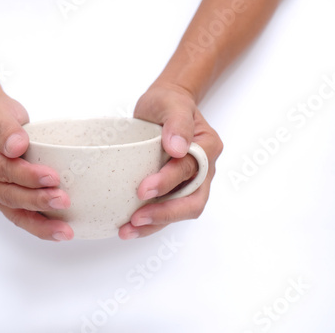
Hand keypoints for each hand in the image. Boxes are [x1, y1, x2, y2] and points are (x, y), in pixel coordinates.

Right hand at [0, 93, 72, 240]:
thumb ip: (5, 127)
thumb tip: (16, 147)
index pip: (4, 170)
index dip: (28, 176)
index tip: (52, 177)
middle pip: (11, 196)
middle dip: (38, 201)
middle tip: (62, 200)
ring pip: (16, 214)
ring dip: (41, 225)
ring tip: (65, 231)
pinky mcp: (6, 200)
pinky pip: (22, 216)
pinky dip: (40, 226)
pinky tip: (58, 232)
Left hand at [118, 84, 222, 239]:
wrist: (163, 107)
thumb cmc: (168, 103)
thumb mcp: (171, 103)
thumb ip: (177, 122)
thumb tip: (178, 148)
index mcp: (207, 148)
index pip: (190, 171)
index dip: (167, 183)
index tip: (143, 190)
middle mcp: (203, 169)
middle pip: (192, 202)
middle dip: (164, 214)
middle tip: (136, 219)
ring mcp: (190, 182)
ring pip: (180, 211)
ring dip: (155, 224)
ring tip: (127, 230)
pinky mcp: (174, 189)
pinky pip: (166, 209)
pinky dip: (150, 221)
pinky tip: (128, 226)